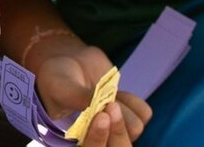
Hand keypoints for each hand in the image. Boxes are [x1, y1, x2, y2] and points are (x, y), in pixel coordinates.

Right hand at [35, 43, 150, 144]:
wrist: (70, 64)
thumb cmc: (58, 80)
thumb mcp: (63, 88)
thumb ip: (81, 99)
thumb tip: (102, 106)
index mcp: (80, 141)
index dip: (99, 139)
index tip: (101, 116)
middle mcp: (100, 139)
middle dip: (118, 129)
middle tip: (110, 105)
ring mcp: (117, 129)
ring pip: (135, 130)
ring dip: (124, 110)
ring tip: (109, 96)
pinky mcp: (130, 115)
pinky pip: (144, 114)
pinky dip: (134, 102)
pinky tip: (119, 94)